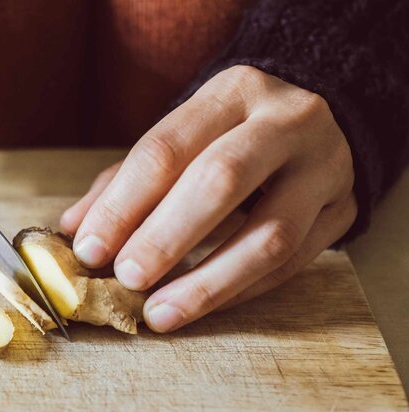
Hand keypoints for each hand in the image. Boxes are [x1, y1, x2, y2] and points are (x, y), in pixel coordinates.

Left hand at [61, 66, 356, 332]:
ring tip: (160, 313)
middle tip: (127, 278)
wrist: (315, 119)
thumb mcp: (181, 137)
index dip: (123, 204)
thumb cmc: (230, 133)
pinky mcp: (343, 210)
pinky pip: (293, 264)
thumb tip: (73, 230)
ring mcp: (323, 167)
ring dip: (208, 282)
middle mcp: (285, 122)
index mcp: (232, 92)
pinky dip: (239, 291)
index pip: (166, 149)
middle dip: (166, 237)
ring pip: (270, 234)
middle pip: (221, 180)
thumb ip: (125, 181)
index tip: (89, 249)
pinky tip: (201, 305)